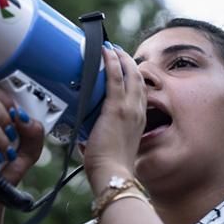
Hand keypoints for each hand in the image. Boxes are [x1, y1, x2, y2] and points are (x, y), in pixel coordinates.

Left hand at [83, 47, 146, 192]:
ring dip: (120, 58)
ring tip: (110, 48)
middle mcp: (139, 112)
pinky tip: (106, 53)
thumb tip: (84, 138)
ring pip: (129, 74)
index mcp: (139, 121)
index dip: (133, 77)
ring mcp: (130, 109)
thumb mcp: (110, 147)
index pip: (139, 92)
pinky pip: (116, 79)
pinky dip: (111, 63)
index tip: (124, 68)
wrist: (113, 175)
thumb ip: (100, 138)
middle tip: (116, 52)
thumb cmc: (110, 167)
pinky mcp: (117, 108)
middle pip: (138, 79)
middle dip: (128, 63)